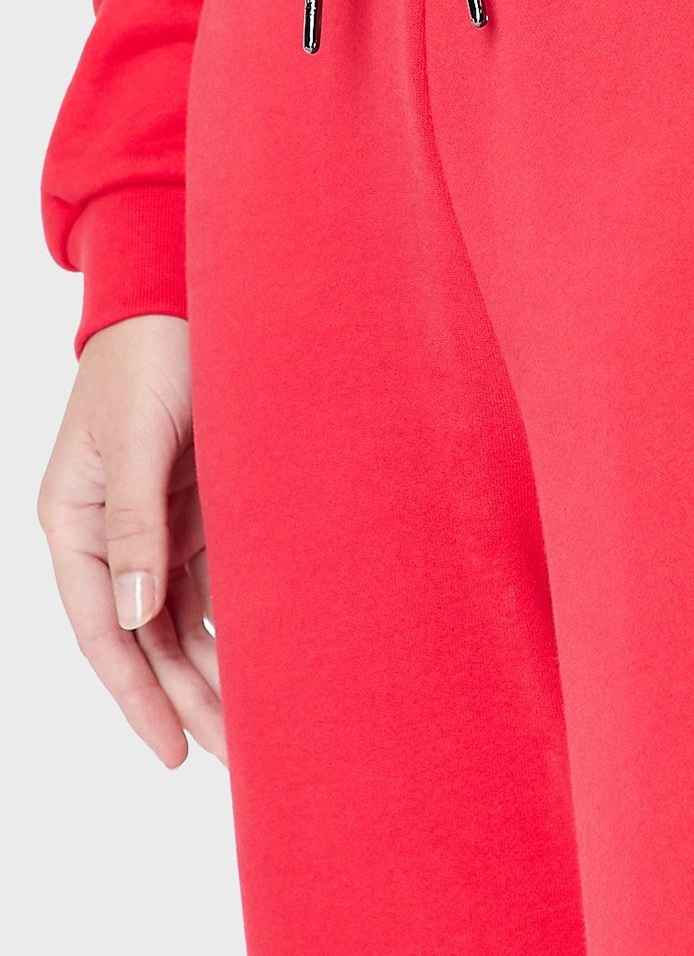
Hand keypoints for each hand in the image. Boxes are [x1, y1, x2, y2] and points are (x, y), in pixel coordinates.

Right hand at [37, 314, 224, 766]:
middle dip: (187, 698)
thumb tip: (139, 613)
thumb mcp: (139, 435)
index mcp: (75, 522)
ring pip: (181, 616)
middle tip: (235, 755)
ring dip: (214, 667)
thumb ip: (137, 522)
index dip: (138, 695)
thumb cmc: (148, 353)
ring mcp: (154, 521)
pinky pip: (212, 577)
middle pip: (147, 636)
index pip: (106, 629)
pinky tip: (263, 655)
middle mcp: (111, 533)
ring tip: (255, 724)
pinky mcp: (195, 503)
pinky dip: (233, 617)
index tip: (175, 749)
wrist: (180, 291)